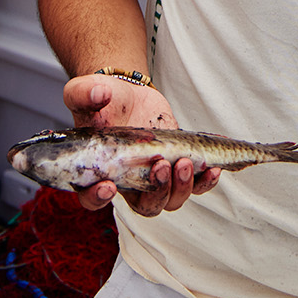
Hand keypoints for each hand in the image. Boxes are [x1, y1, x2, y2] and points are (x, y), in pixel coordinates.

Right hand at [60, 73, 220, 218]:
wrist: (126, 97)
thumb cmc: (102, 100)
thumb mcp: (85, 92)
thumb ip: (84, 93)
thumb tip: (99, 93)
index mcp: (98, 172)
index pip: (92, 198)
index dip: (98, 198)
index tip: (108, 186)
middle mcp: (128, 184)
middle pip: (143, 206)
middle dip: (156, 191)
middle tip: (162, 164)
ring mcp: (154, 179)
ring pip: (170, 200)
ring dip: (182, 187)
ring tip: (186, 162)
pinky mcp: (176, 168)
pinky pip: (194, 186)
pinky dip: (205, 182)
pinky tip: (213, 168)